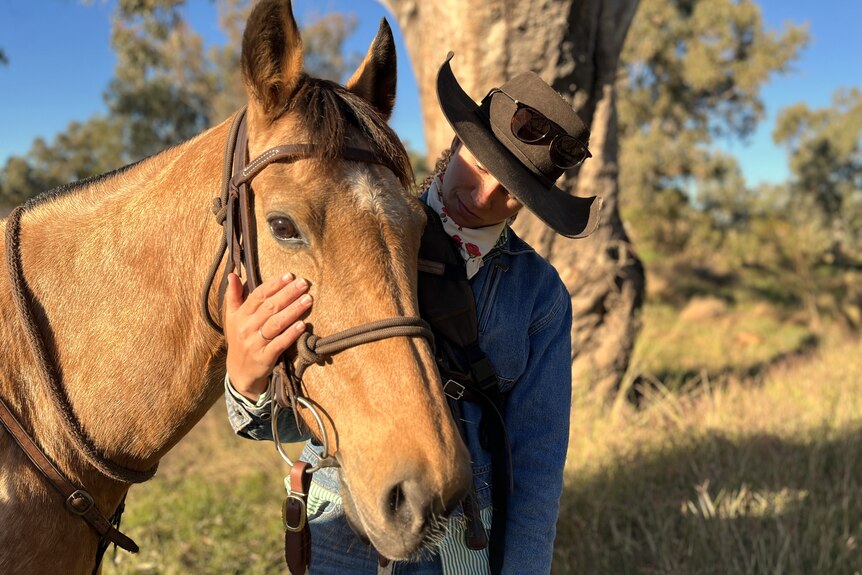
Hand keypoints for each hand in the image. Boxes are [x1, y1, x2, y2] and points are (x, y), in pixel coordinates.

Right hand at [224, 272, 312, 400]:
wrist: (239, 372)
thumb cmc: (239, 339)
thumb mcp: (232, 317)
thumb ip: (233, 296)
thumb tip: (232, 274)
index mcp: (241, 315)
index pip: (258, 295)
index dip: (274, 284)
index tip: (289, 275)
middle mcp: (247, 328)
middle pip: (269, 307)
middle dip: (288, 294)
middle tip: (304, 283)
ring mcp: (255, 343)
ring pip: (276, 324)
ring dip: (293, 311)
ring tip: (308, 300)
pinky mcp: (264, 358)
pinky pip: (279, 344)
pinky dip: (291, 334)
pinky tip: (303, 325)